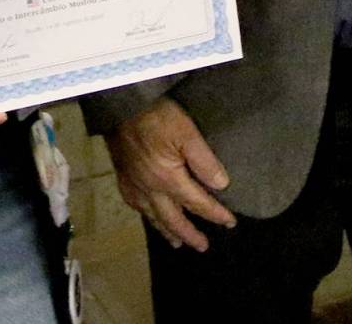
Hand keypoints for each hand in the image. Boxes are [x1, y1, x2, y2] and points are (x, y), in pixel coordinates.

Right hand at [106, 98, 235, 249]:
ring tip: (176, 242)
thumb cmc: (157, 116)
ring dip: (166, 230)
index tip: (230, 223)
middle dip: (189, 234)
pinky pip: (135, 204)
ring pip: (152, 215)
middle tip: (202, 247)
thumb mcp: (187, 132)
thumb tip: (221, 185)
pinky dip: (145, 214)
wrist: (122, 105)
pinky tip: (148, 212)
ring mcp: (134, 184)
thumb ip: (204, 160)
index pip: (196, 203)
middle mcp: (149, 189)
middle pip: (172, 219)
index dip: (215, 214)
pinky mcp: (123, 175)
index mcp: (167, 180)